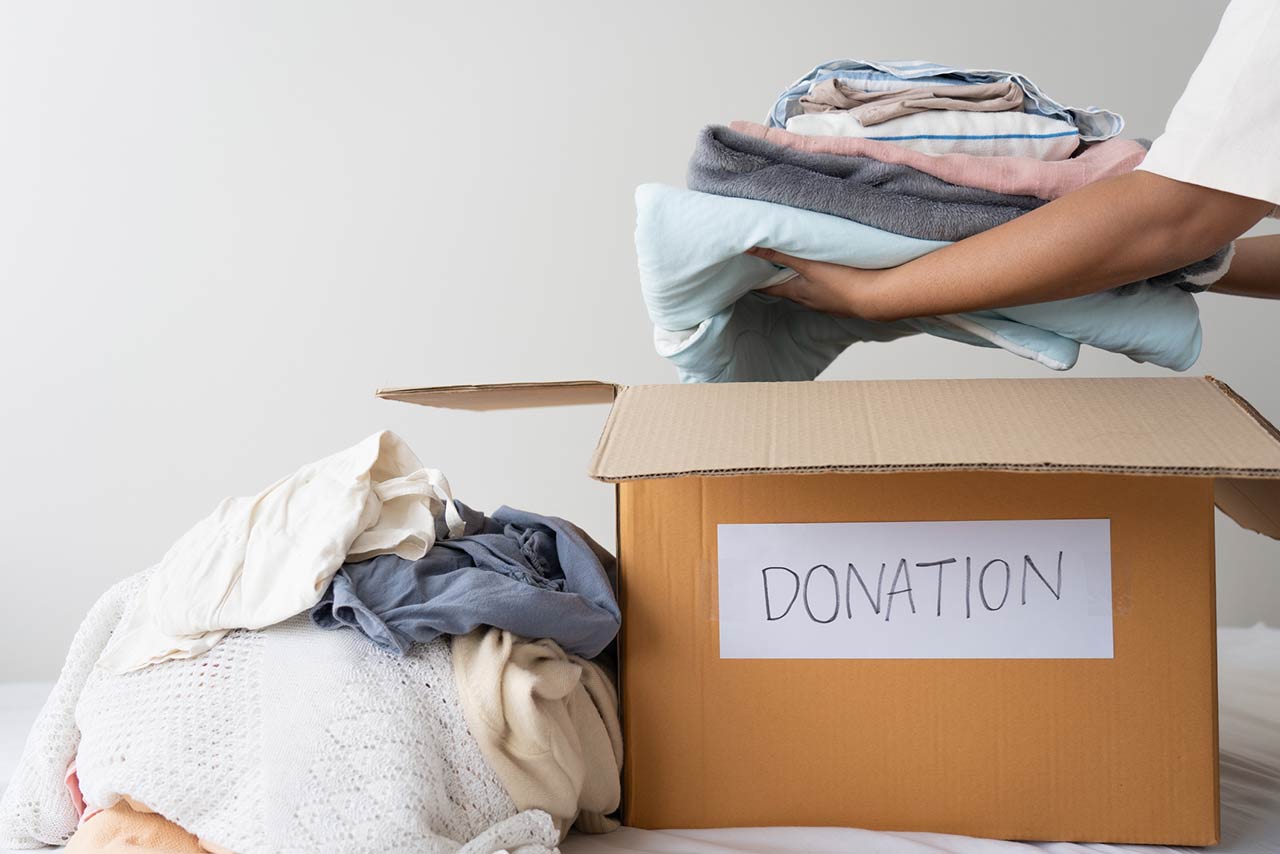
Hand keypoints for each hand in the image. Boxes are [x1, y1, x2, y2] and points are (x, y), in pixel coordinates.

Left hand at [746, 247, 888, 318]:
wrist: (879, 298)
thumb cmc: (844, 281)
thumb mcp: (808, 264)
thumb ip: (780, 254)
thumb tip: (751, 247)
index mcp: (797, 293)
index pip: (769, 289)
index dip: (756, 281)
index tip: (746, 274)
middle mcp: (809, 301)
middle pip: (787, 289)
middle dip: (778, 279)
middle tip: (769, 267)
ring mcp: (827, 304)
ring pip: (808, 291)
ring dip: (801, 281)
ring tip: (798, 268)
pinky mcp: (844, 302)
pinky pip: (827, 292)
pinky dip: (821, 284)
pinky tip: (828, 277)